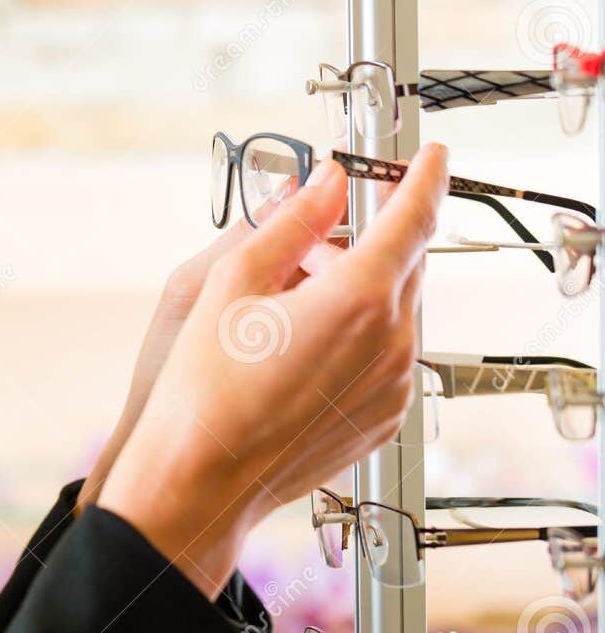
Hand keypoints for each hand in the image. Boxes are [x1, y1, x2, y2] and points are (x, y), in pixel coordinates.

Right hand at [97, 145, 447, 598]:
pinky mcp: (384, 418)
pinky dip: (355, 337)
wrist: (202, 477)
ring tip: (283, 309)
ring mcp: (394, 387)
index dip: (424, 178)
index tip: (430, 155)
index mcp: (359, 299)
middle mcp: (392, 343)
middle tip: (301, 248)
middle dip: (358, 244)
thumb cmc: (205, 385)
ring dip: (353, 293)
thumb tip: (327, 181)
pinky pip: (385, 357)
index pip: (413, 218)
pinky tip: (296, 350)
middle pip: (401, 265)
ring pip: (393, 312)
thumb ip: (291, 222)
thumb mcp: (233, 281)